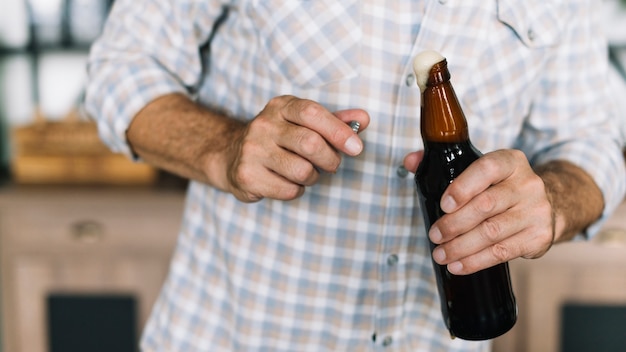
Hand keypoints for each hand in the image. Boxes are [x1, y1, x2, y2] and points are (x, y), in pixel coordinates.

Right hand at [226, 95, 369, 201]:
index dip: (338, 131)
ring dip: (312, 177)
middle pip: (310, 143)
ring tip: (305, 172)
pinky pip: (289, 190)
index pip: (312, 113)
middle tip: (332, 165)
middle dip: (330, 159)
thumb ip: (335, 121)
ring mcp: (252, 150)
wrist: (231, 156)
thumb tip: (364, 118)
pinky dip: (296, 190)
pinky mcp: (247, 175)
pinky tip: (287, 182)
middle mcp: (263, 125)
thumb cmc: (279, 139)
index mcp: (281, 106)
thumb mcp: (303, 124)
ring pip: (301, 171)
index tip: (356, 148)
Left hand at [404, 149, 554, 274]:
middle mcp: (528, 184)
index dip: (462, 187)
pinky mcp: (539, 236)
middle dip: (454, 224)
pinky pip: (503, 252)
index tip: (443, 205)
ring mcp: (537, 211)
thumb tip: (410, 161)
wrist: (549, 204)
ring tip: (440, 254)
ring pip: (492, 232)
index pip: (486, 168)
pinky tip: (459, 265)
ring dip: (461, 247)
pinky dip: (477, 261)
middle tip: (434, 235)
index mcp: (510, 161)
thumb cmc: (500, 187)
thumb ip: (441, 163)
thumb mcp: (479, 169)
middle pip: (486, 205)